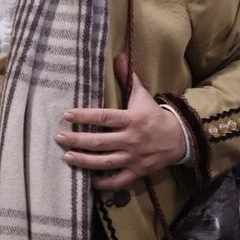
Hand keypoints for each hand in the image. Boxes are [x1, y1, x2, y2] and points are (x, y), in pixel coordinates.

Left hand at [55, 54, 186, 190]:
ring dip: (84, 161)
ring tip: (67, 156)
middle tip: (59, 137)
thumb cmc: (154, 116)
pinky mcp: (138, 172)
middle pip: (100, 142)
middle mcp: (132, 139)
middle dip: (77, 140)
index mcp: (132, 120)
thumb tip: (119, 56)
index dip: (84, 116)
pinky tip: (88, 180)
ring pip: (106, 162)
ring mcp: (134, 157)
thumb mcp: (142, 96)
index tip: (67, 115)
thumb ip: (128, 78)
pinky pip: (119, 181)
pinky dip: (104, 183)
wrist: (180, 138)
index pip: (104, 117)